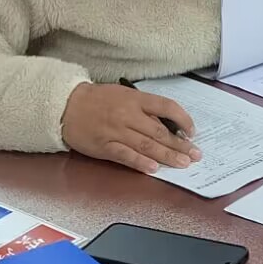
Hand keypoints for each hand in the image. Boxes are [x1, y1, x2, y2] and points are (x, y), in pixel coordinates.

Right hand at [61, 82, 201, 175]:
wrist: (66, 106)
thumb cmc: (97, 100)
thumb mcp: (124, 95)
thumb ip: (144, 107)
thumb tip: (167, 124)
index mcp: (135, 99)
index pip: (166, 107)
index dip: (183, 120)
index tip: (192, 131)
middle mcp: (128, 115)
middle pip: (160, 131)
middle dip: (180, 145)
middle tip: (195, 155)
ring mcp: (116, 131)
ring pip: (147, 145)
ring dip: (167, 156)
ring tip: (183, 163)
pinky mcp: (105, 146)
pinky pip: (126, 155)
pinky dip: (140, 163)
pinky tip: (154, 168)